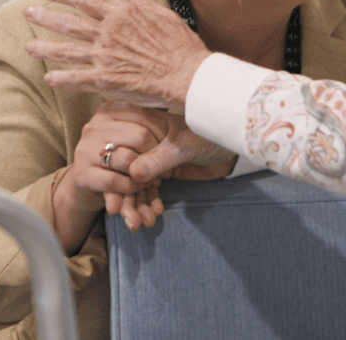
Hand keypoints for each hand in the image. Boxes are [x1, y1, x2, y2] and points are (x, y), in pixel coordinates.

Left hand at [26, 0, 210, 109]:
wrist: (186, 73)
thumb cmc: (179, 44)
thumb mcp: (162, 13)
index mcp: (120, 14)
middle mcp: (107, 33)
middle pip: (68, 22)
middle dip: (44, 16)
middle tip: (27, 12)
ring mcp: (104, 57)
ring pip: (67, 50)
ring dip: (45, 48)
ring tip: (28, 46)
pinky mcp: (106, 80)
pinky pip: (77, 79)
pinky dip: (61, 78)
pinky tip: (48, 78)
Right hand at [52, 101, 168, 245]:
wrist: (90, 183)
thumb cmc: (120, 154)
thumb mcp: (133, 134)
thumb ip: (150, 121)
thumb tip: (171, 100)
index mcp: (108, 110)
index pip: (145, 115)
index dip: (163, 133)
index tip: (170, 147)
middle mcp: (93, 126)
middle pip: (140, 137)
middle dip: (157, 155)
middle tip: (166, 168)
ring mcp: (84, 150)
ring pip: (128, 160)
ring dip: (147, 174)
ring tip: (155, 179)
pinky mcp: (81, 174)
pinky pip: (116, 181)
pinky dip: (133, 186)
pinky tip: (139, 186)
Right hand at [102, 109, 238, 228]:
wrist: (232, 149)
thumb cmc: (211, 135)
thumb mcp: (184, 146)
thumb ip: (159, 158)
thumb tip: (133, 173)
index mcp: (143, 122)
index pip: (118, 147)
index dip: (114, 172)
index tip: (113, 195)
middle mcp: (143, 139)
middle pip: (122, 168)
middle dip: (122, 195)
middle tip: (121, 215)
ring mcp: (150, 157)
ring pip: (133, 183)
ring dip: (134, 205)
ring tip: (138, 223)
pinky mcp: (159, 172)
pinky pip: (147, 191)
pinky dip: (147, 205)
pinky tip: (152, 216)